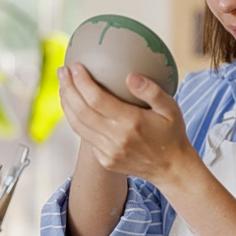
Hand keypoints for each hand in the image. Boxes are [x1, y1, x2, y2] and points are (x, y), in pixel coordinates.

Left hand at [58, 63, 195, 186]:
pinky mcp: (105, 160)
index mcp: (132, 122)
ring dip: (67, 104)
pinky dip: (76, 119)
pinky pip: (85, 137)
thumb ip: (152, 91)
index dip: (82, 81)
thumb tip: (130, 76)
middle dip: (68, 88)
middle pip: (81, 110)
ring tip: (64, 86)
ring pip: (77, 125)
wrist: (172, 169)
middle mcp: (116, 138)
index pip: (97, 99)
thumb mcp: (171, 109)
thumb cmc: (172, 134)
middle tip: (63, 71)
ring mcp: (108, 152)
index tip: (75, 66)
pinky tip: (76, 107)